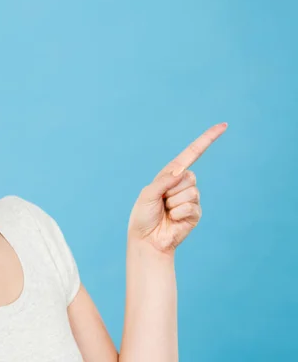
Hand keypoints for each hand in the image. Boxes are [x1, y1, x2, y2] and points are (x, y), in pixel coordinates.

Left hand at [128, 123, 227, 253]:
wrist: (147, 240)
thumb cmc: (143, 216)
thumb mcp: (148, 194)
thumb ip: (163, 181)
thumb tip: (181, 171)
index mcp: (170, 174)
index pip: (191, 154)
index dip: (207, 140)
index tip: (223, 126)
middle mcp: (183, 184)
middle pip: (189, 177)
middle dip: (171, 191)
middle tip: (162, 203)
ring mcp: (191, 199)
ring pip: (190, 192)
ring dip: (173, 204)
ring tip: (166, 212)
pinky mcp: (195, 213)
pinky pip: (191, 207)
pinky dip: (178, 214)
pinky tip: (173, 220)